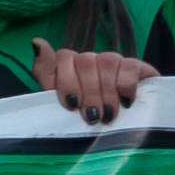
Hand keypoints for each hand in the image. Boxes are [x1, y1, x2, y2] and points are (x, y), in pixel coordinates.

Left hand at [33, 41, 155, 126]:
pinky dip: (126, 86)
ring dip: (106, 92)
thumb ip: (45, 74)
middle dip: (88, 93)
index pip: (63, 57)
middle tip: (92, 117)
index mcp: (69, 66)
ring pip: (107, 62)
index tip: (70, 103)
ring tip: (108, 115)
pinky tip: (127, 102)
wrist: (126, 133)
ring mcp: (113, 61)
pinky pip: (129, 66)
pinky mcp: (137, 67)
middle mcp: (90, 60)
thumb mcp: (60, 103)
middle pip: (85, 61)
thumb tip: (37, 42)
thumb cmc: (86, 119)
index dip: (66, 80)